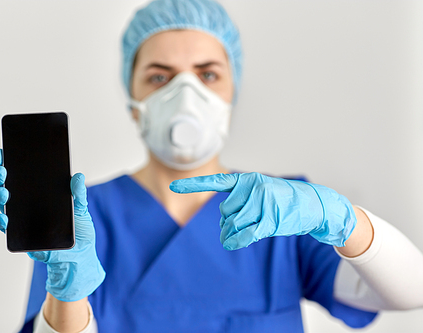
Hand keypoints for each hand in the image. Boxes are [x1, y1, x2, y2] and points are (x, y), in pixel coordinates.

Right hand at [0, 148, 104, 300]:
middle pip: (5, 184)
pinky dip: (2, 221)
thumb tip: (77, 177)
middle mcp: (27, 202)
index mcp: (39, 191)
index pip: (20, 173)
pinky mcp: (21, 235)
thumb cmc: (80, 230)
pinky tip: (4, 217)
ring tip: (4, 192)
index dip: (7, 162)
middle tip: (2, 171)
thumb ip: (78, 194)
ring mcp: (21, 218)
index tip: (0, 152)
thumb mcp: (81, 209)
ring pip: (1, 203)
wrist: (78, 257)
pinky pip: (6, 227)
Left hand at [170, 172, 356, 249]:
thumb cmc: (286, 201)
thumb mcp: (262, 193)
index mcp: (247, 179)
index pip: (216, 182)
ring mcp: (261, 203)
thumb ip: (241, 203)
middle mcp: (252, 188)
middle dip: (230, 221)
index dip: (193, 186)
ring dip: (233, 233)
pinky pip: (244, 234)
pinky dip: (237, 241)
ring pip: (233, 224)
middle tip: (244, 223)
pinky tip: (233, 243)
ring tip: (246, 231)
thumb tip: (225, 226)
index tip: (173, 187)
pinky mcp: (269, 219)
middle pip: (225, 212)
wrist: (316, 205)